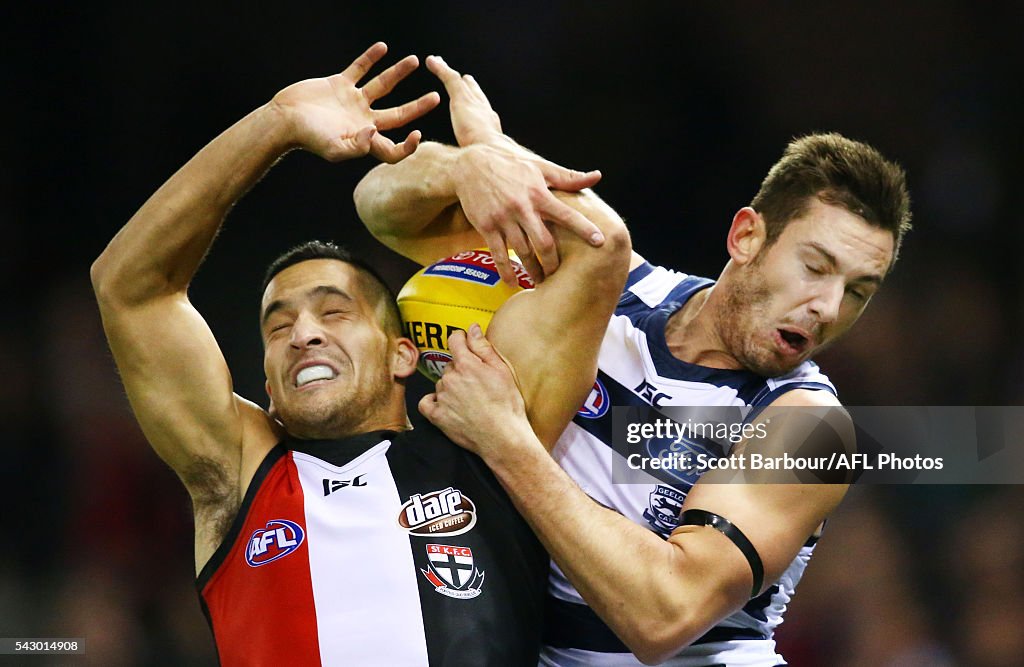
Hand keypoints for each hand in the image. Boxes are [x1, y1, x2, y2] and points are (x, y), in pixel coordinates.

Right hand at [271, 42, 439, 163]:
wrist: (283, 119)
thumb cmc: (307, 138)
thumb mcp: (333, 149)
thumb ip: (356, 146)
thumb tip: (374, 132)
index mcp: (365, 140)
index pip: (392, 148)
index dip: (407, 147)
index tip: (418, 136)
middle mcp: (363, 120)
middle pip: (398, 115)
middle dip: (417, 107)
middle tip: (436, 97)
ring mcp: (353, 101)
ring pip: (382, 86)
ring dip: (398, 73)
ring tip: (414, 60)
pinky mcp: (340, 84)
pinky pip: (360, 69)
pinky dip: (370, 58)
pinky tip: (382, 47)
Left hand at [418, 325, 535, 462]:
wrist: (503, 437)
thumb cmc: (507, 405)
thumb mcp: (502, 370)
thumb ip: (483, 347)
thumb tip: (472, 329)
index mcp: (466, 364)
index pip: (454, 340)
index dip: (461, 339)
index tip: (466, 344)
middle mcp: (450, 379)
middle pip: (450, 365)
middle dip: (461, 370)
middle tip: (478, 383)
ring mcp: (442, 398)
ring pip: (441, 383)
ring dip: (451, 387)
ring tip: (469, 400)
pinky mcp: (437, 416)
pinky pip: (426, 403)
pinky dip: (433, 401)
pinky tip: (446, 405)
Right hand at [426, 55, 605, 284]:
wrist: (469, 165)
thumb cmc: (509, 164)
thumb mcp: (539, 166)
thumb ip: (568, 177)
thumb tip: (596, 176)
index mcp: (538, 194)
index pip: (566, 214)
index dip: (584, 228)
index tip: (600, 242)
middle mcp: (522, 208)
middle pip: (544, 242)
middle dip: (554, 262)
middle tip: (562, 275)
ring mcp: (503, 219)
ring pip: (523, 252)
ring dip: (534, 270)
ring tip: (541, 282)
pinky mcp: (487, 227)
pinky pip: (498, 254)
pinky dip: (506, 272)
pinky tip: (513, 284)